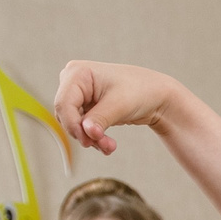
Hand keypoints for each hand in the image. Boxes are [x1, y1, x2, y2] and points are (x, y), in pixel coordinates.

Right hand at [52, 62, 184, 154]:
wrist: (157, 95)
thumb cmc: (141, 91)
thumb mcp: (120, 105)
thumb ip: (100, 119)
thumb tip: (86, 132)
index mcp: (77, 72)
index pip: (64, 103)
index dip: (73, 125)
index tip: (89, 141)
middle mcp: (73, 81)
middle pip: (66, 115)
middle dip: (85, 134)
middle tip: (106, 146)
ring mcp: (78, 94)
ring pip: (74, 123)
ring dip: (91, 138)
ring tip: (110, 146)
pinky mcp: (85, 106)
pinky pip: (82, 126)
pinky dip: (93, 137)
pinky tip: (107, 144)